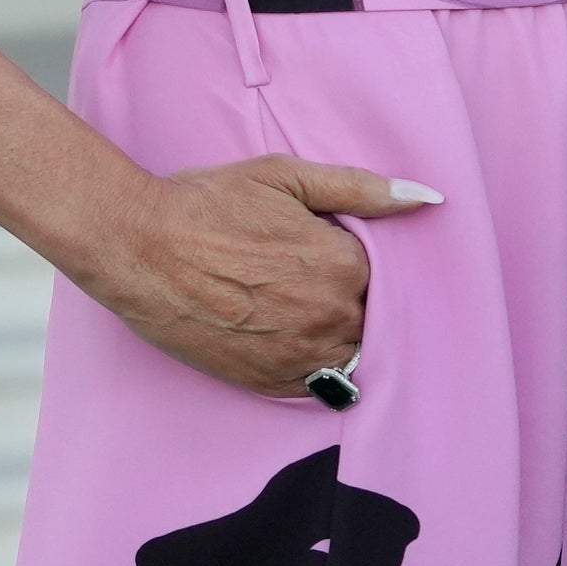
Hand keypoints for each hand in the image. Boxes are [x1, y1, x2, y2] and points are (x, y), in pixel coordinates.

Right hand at [81, 156, 441, 398]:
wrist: (138, 247)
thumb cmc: (209, 204)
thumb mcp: (288, 177)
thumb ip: (363, 189)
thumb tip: (428, 198)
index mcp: (344, 265)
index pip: (386, 273)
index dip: (361, 261)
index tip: (331, 251)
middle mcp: (329, 316)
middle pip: (371, 316)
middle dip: (354, 299)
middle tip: (309, 277)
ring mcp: (299, 356)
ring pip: (351, 355)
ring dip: (339, 336)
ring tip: (300, 308)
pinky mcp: (267, 382)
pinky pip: (318, 387)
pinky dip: (315, 367)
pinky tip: (290, 338)